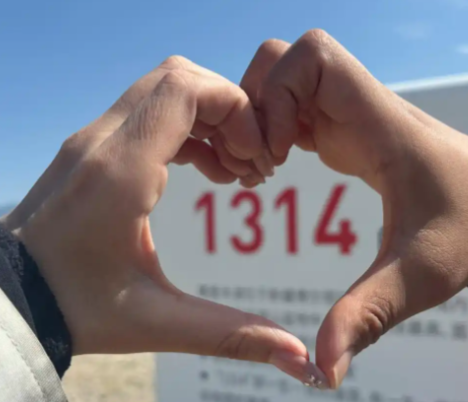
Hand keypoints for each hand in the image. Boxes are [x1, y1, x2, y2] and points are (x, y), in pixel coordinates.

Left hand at [1, 57, 328, 386]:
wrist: (6, 302)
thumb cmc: (71, 310)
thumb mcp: (156, 322)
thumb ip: (232, 335)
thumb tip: (297, 358)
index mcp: (119, 173)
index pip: (184, 90)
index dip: (235, 109)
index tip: (255, 157)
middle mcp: (102, 143)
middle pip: (178, 78)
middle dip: (228, 110)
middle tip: (250, 161)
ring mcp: (92, 141)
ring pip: (163, 90)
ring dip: (209, 118)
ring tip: (232, 169)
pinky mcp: (91, 149)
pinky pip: (149, 113)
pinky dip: (188, 128)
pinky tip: (206, 169)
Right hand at [242, 30, 467, 387]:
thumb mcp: (419, 275)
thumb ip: (367, 315)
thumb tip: (322, 367)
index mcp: (377, 121)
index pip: (314, 56)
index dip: (279, 93)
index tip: (280, 152)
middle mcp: (357, 108)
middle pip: (280, 61)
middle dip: (254, 106)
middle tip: (261, 165)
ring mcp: (346, 116)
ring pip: (277, 81)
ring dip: (256, 120)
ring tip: (262, 172)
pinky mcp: (340, 131)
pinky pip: (287, 109)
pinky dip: (267, 131)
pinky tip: (273, 172)